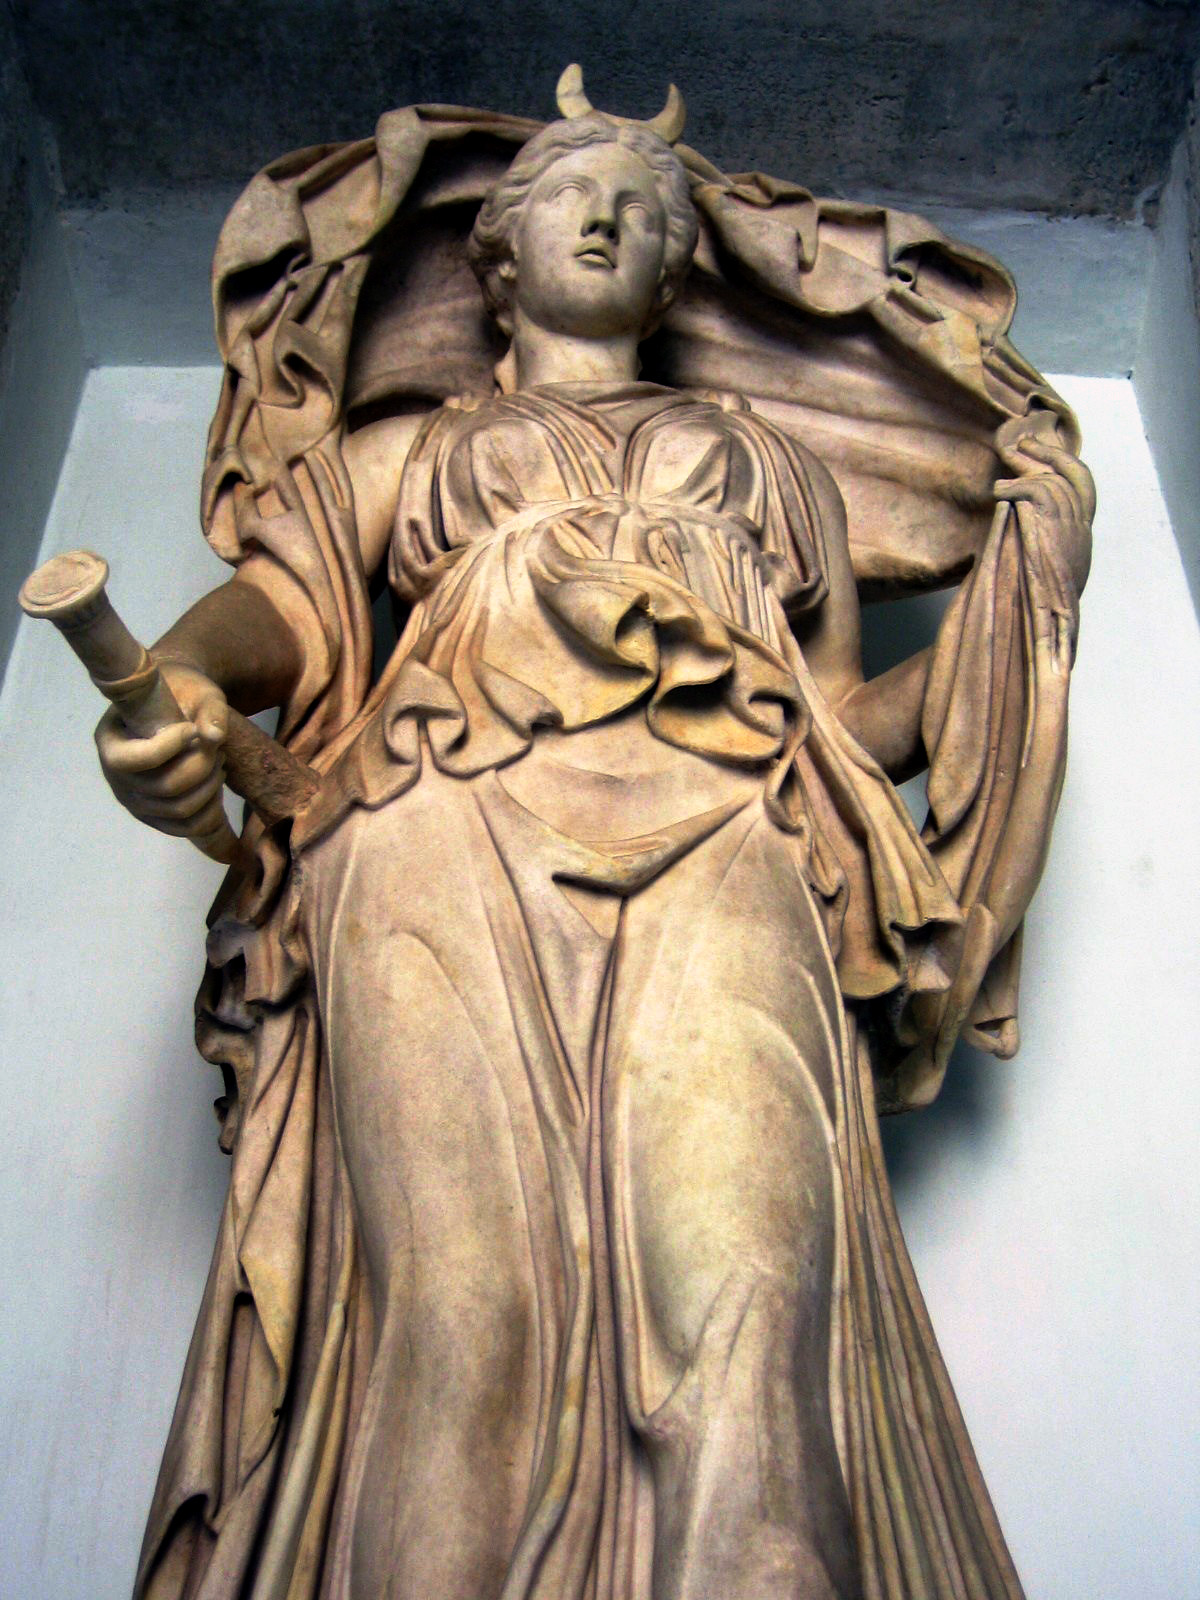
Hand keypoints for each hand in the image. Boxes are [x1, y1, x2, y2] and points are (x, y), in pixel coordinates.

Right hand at [95, 661, 230, 843]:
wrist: (178, 710)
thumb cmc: (184, 696)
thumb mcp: (199, 692)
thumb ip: (210, 709)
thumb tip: (215, 736)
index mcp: (110, 742)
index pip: (136, 759)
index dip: (170, 746)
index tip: (192, 728)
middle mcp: (115, 776)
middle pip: (165, 787)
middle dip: (201, 767)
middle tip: (216, 749)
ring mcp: (133, 800)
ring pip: (179, 809)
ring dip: (210, 787)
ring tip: (219, 763)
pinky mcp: (154, 816)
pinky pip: (185, 828)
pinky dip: (210, 812)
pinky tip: (217, 787)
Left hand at [994, 420, 1094, 664]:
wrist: (1048, 629)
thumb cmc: (1036, 607)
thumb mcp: (1042, 574)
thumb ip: (1037, 548)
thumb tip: (1011, 528)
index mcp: (1081, 540)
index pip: (1084, 491)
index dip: (1067, 468)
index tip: (1046, 455)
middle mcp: (1081, 532)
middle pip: (1078, 477)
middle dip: (1054, 456)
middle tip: (1028, 442)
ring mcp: (1071, 530)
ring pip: (1056, 481)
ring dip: (1031, 467)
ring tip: (1010, 458)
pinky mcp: (1053, 532)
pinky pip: (1039, 494)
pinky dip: (1018, 488)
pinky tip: (1000, 491)